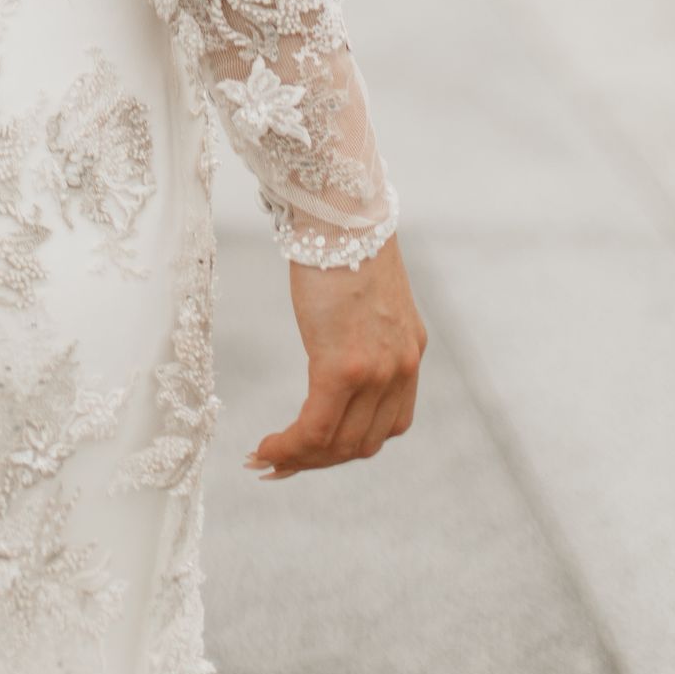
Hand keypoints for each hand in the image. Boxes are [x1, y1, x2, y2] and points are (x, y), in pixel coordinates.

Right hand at [246, 229, 424, 477]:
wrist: (339, 209)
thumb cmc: (341, 240)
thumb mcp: (362, 297)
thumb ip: (359, 331)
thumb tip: (332, 347)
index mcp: (408, 353)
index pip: (385, 424)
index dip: (346, 446)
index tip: (311, 450)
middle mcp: (400, 368)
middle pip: (363, 443)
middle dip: (319, 461)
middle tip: (280, 464)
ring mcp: (376, 371)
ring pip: (339, 444)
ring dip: (301, 459)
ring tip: (267, 458)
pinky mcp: (344, 366)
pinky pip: (316, 428)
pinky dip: (290, 446)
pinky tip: (266, 447)